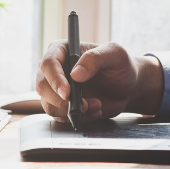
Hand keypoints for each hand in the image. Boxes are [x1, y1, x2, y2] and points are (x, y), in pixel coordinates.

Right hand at [36, 40, 163, 122]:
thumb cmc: (121, 66)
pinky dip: (79, 118)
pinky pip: (60, 117)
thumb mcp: (115, 55)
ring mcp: (56, 89)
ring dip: (72, 111)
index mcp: (63, 51)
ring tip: (96, 105)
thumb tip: (75, 74)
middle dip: (62, 101)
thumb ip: (95, 58)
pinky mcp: (62, 105)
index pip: (48, 64)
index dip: (55, 79)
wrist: (127, 87)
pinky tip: (95, 110)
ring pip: (49, 105)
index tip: (67, 93)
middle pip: (42, 87)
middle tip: (84, 104)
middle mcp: (55, 70)